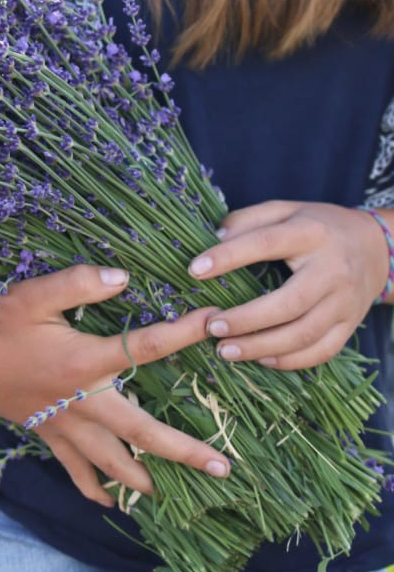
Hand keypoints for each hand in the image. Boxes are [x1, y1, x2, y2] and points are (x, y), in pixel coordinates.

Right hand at [0, 264, 229, 506]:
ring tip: (175, 492)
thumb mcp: (32, 293)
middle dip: (184, 451)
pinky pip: (75, 470)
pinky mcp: (45, 432)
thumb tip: (125, 276)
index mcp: (82, 362)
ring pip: (112, 461)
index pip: (145, 348)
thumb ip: (80, 282)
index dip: (183, 333)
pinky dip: (94, 488)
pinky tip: (109, 502)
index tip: (216, 323)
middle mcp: (80, 401)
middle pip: (142, 433)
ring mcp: (63, 423)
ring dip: (145, 478)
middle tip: (223, 466)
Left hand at [188, 200, 388, 369]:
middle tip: (210, 326)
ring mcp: (344, 302)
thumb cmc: (319, 226)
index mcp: (311, 233)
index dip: (229, 256)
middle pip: (289, 302)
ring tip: (225, 350)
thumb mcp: (286, 210)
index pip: (267, 242)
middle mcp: (331, 269)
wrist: (377, 248)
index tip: (194, 270)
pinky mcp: (349, 325)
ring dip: (261, 347)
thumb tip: (214, 238)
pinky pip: (320, 352)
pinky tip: (260, 359)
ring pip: (303, 334)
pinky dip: (289, 361)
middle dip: (246, 319)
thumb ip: (249, 219)